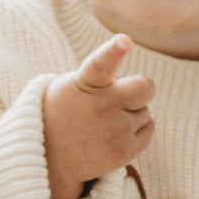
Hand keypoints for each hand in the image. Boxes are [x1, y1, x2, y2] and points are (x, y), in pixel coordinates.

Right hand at [43, 34, 155, 198]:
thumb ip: (101, 78)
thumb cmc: (63, 112)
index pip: (101, 63)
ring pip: (145, 110)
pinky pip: (149, 128)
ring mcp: (115, 131)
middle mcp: (102, 107)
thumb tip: (126, 84)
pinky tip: (114, 134)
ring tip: (104, 122)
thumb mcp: (71, 86)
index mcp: (85, 84)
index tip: (125, 40)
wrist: (49, 158)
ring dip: (131, 112)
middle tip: (122, 96)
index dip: (114, 50)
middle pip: (145, 87)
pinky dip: (137, 128)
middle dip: (140, 88)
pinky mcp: (125, 152)